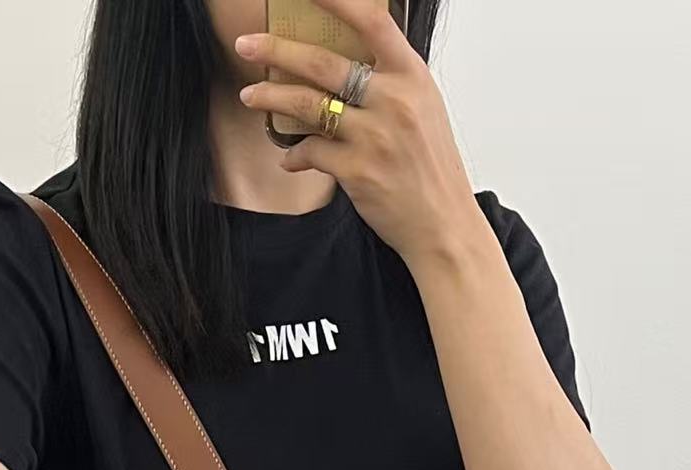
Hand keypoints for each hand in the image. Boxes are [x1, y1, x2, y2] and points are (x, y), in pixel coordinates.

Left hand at [234, 0, 482, 270]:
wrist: (444, 225)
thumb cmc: (431, 169)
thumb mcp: (424, 110)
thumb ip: (390, 82)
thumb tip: (345, 64)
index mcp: (412, 77)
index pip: (371, 20)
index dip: (335, 0)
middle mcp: (394, 100)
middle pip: (323, 62)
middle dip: (275, 50)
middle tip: (246, 45)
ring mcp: (375, 136)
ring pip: (308, 104)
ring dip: (270, 97)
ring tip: (249, 95)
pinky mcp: (357, 171)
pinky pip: (310, 151)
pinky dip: (294, 154)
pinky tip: (290, 158)